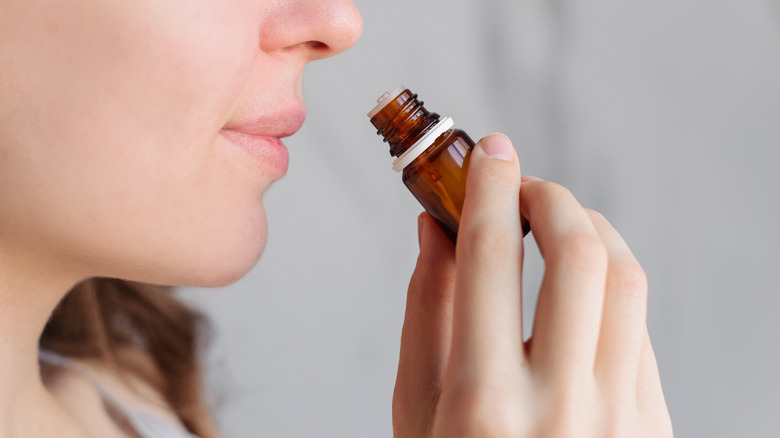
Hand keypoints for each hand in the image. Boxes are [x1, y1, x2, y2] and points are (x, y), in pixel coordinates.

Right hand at [393, 134, 672, 436]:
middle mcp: (561, 408)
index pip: (489, 260)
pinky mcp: (654, 426)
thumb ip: (427, 311)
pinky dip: (608, 290)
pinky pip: (640, 331)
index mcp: (483, 403)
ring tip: (557, 228)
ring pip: (626, 282)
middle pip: (580, 255)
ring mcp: (620, 419)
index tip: (487, 152)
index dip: (487, 189)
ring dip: (591, 232)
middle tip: (524, 188)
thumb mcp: (416, 408)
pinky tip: (579, 295)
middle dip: (550, 197)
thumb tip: (436, 230)